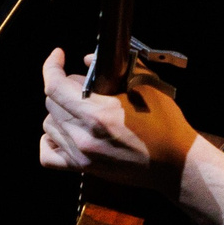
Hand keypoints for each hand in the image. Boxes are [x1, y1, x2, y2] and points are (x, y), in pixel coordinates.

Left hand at [38, 49, 200, 192]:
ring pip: (49, 125)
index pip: (55, 85)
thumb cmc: (165, 124)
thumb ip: (116, 67)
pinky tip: (63, 132)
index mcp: (97, 113)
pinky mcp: (84, 169)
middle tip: (83, 85)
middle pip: (51, 103)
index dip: (51, 65)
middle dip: (63, 87)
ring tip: (78, 109)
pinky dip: (50, 140)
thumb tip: (86, 60)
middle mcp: (83, 135)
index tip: (58, 55)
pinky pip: (48, 155)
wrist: (175, 164)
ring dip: (59, 112)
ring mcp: (81, 155)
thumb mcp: (146, 87)